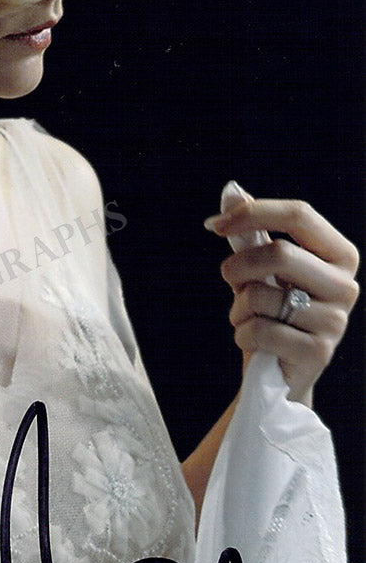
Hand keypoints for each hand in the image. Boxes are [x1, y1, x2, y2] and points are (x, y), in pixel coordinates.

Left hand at [205, 197, 359, 402]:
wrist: (278, 371)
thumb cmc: (272, 311)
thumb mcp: (262, 268)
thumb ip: (251, 231)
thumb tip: (232, 191)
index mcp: (340, 254)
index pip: (299, 214)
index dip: (253, 213)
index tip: (215, 225)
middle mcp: (347, 285)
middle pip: (280, 253)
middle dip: (238, 265)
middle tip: (227, 276)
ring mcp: (336, 321)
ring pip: (260, 296)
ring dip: (238, 308)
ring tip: (250, 319)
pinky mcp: (317, 353)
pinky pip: (258, 330)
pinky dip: (242, 333)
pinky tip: (255, 342)